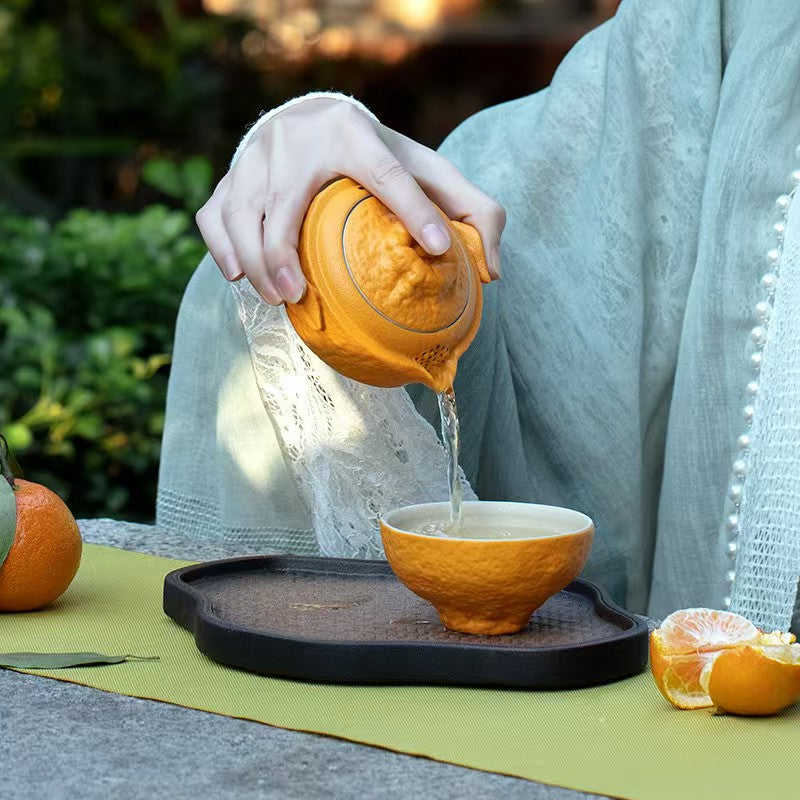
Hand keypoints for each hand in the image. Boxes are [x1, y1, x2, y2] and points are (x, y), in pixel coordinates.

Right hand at [196, 97, 505, 304]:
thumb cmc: (377, 156)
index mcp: (356, 135)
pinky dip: (221, 247)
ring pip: (241, 211)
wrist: (314, 117)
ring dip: (252, 260)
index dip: (416, 210)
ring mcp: (258, 155)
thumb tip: (491, 270)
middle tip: (300, 296)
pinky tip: (236, 276)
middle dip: (286, 254)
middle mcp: (299, 139)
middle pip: (285, 202)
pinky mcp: (232, 173)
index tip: (439, 248)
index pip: (389, 173)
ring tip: (276, 298)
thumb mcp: (427, 171)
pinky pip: (215, 213)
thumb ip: (474, 211)